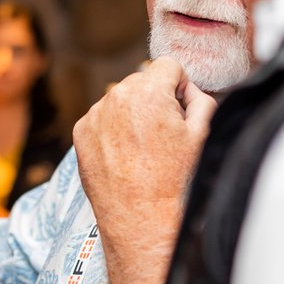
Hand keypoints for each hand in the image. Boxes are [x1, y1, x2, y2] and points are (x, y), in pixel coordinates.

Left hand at [74, 56, 213, 244]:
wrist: (141, 218)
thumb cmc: (174, 179)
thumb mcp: (203, 134)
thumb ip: (201, 99)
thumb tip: (189, 89)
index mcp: (149, 91)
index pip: (168, 65)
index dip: (180, 85)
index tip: (180, 108)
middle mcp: (116, 96)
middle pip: (142, 81)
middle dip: (155, 98)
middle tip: (164, 133)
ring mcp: (94, 115)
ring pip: (120, 99)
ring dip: (132, 113)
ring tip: (144, 148)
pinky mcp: (80, 133)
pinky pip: (102, 118)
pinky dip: (113, 129)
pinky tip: (125, 155)